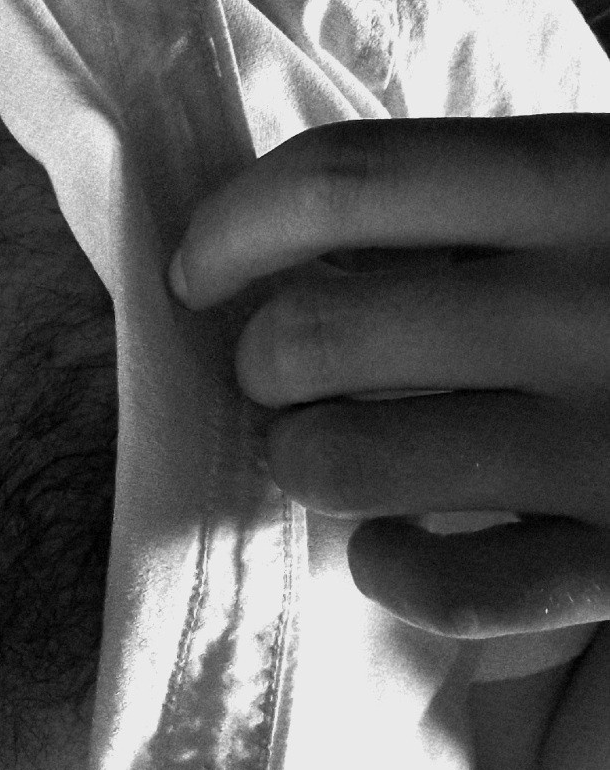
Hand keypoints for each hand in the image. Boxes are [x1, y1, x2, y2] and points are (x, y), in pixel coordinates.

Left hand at [168, 115, 609, 642]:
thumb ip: (499, 198)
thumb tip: (299, 235)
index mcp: (589, 180)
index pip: (341, 180)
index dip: (230, 227)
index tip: (198, 270)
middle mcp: (589, 307)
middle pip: (316, 332)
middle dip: (261, 360)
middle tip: (275, 372)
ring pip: (352, 464)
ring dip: (304, 462)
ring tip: (320, 454)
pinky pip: (449, 589)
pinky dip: (390, 574)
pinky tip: (390, 553)